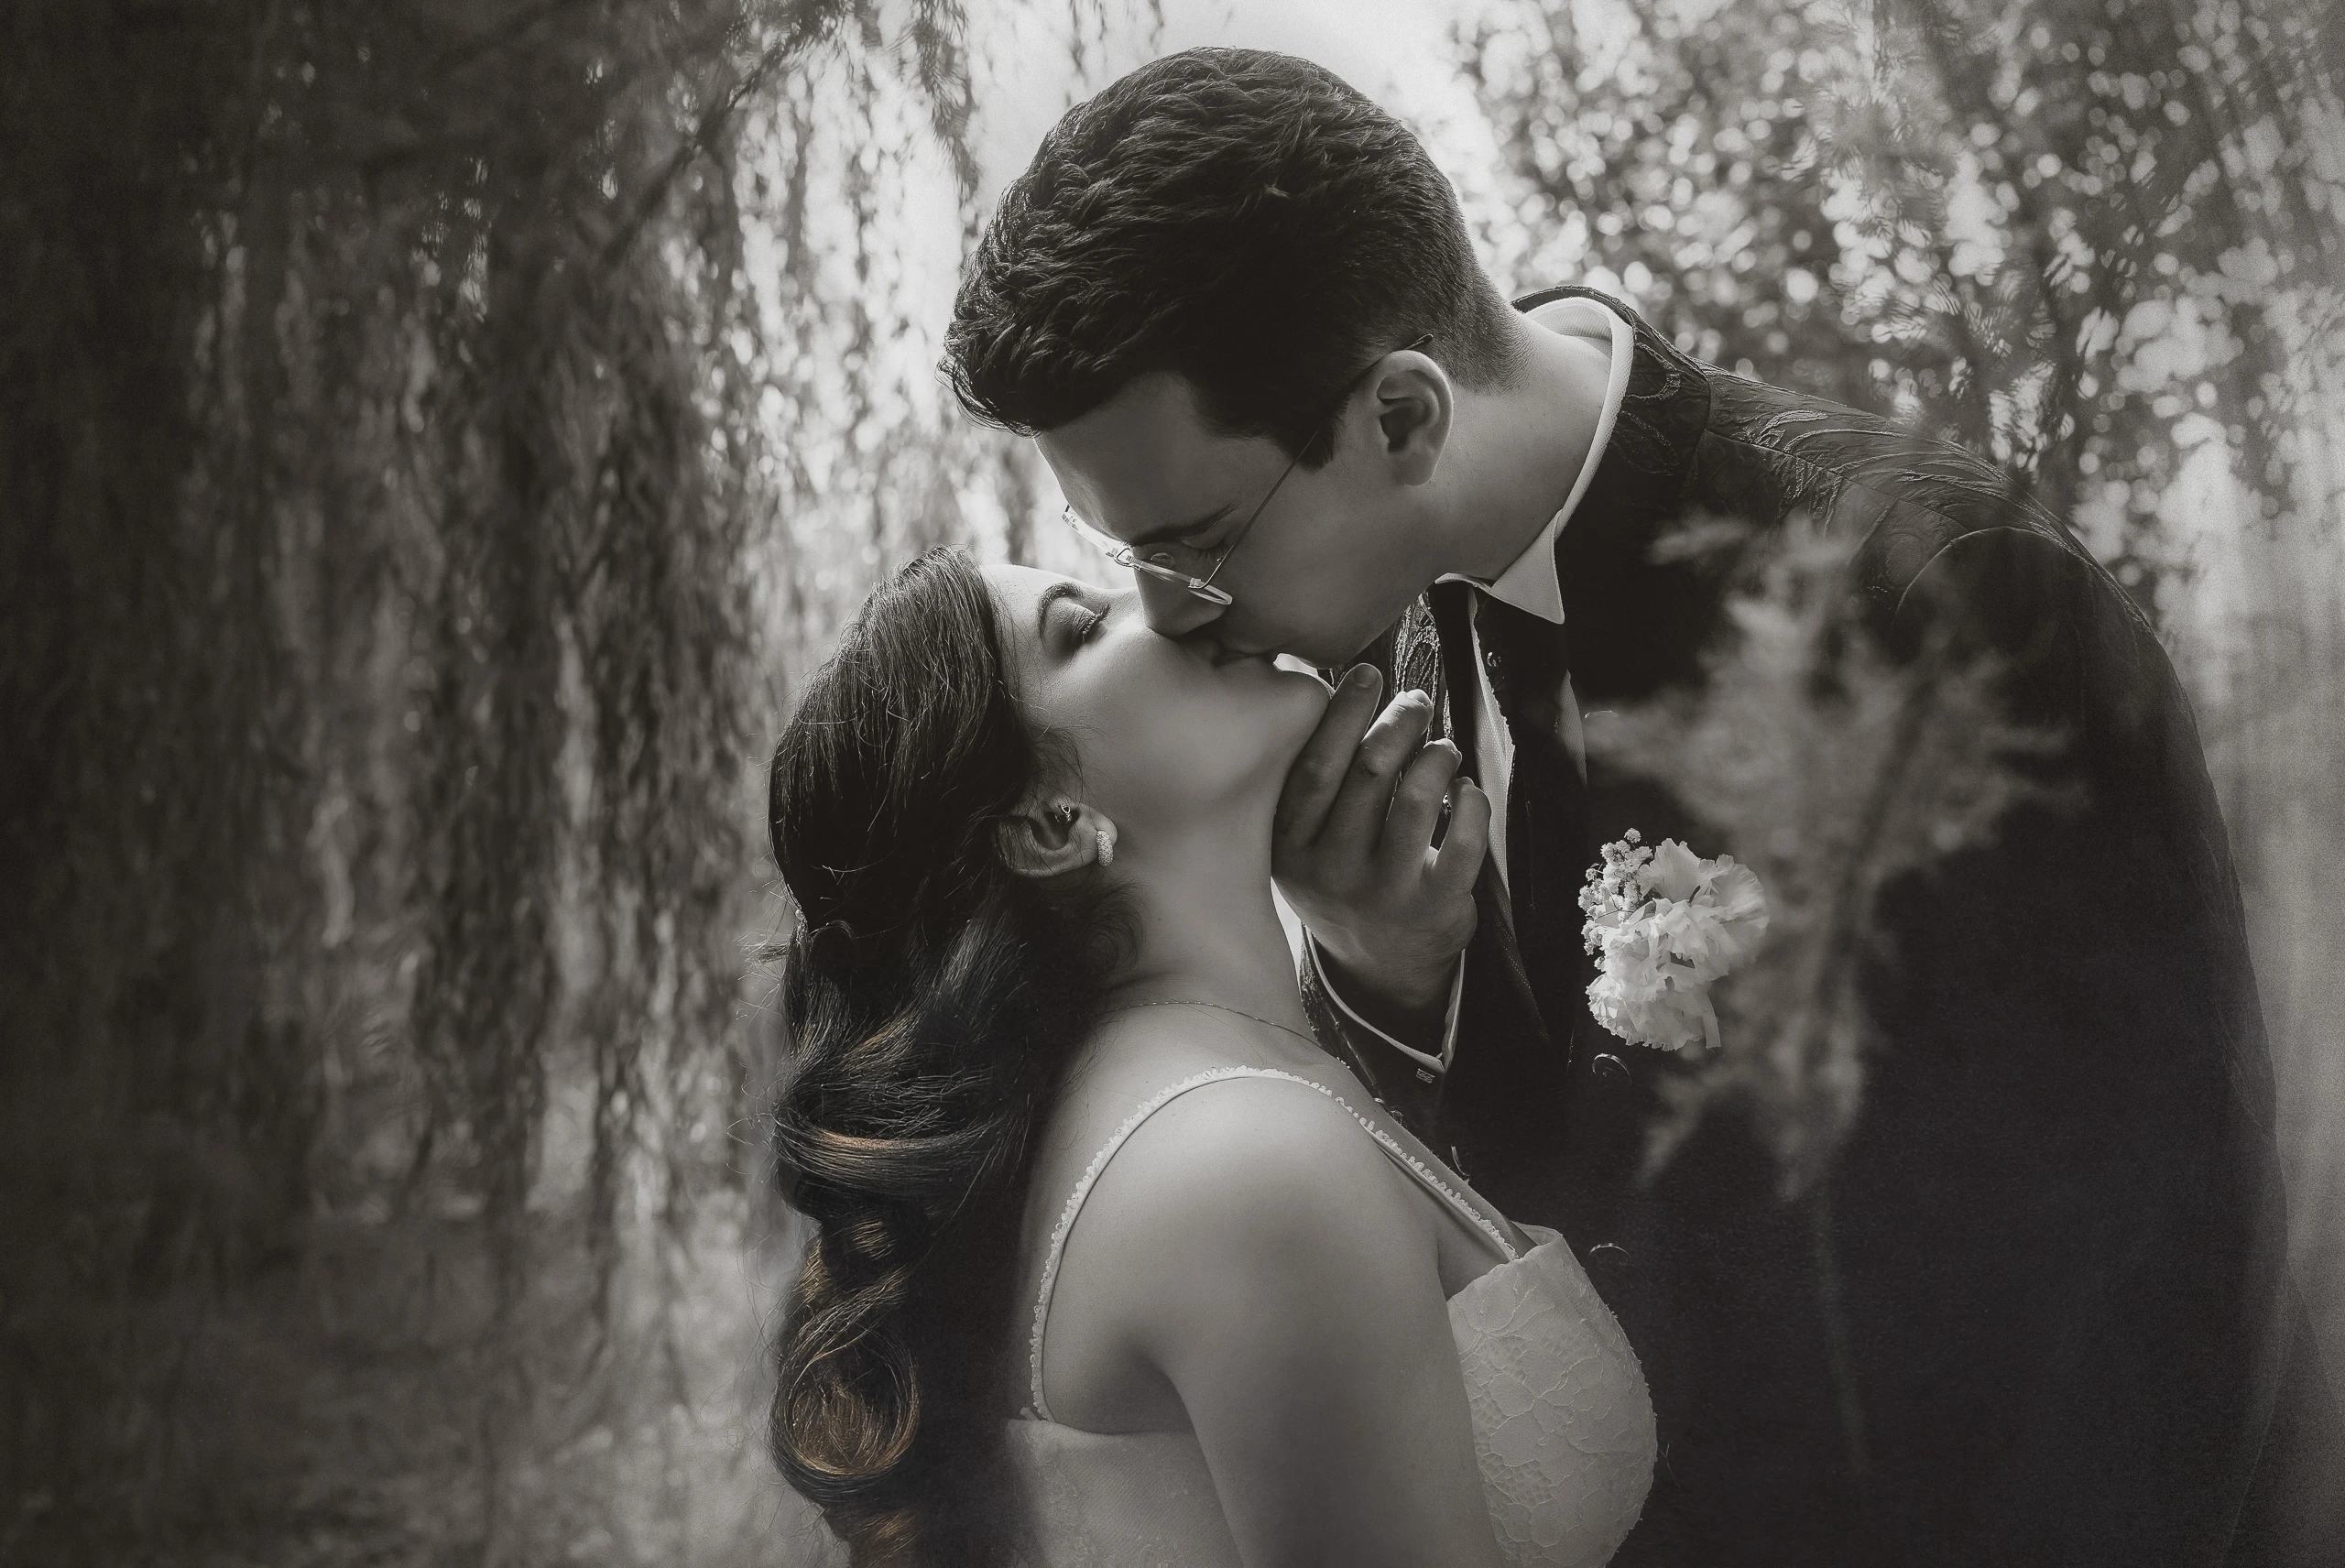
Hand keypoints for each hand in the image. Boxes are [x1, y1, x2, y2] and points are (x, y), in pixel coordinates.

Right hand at [1274, 666, 1489, 1041]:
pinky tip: (1468, 790)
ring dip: (1436, 757)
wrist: (1378, 966)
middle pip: (1369, 775)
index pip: (1316, 768)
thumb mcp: (1309, 842)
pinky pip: (1465, 841)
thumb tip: (1349, 691)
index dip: (1343, 714)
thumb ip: (1319, 783)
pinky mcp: (1433, 907)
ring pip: (1418, 800)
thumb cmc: (1345, 877)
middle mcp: (1332, 872)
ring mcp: (1383, 893)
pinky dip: (1473, 802)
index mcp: (1291, 847)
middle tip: (1417, 702)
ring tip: (1443, 749)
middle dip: (1399, 722)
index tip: (1368, 674)